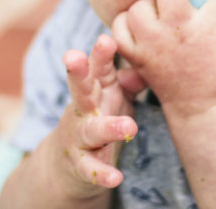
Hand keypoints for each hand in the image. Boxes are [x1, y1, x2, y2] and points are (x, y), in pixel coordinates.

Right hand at [54, 34, 145, 197]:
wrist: (69, 162)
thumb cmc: (100, 115)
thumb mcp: (117, 95)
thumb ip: (131, 81)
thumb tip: (146, 68)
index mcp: (95, 88)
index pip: (97, 66)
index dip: (100, 53)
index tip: (106, 39)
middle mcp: (83, 108)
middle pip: (79, 88)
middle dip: (77, 72)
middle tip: (73, 56)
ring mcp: (78, 135)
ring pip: (91, 129)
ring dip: (108, 128)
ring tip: (129, 128)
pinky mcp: (80, 164)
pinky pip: (90, 168)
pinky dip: (102, 173)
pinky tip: (116, 177)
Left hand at [112, 0, 215, 117]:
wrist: (205, 112)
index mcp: (208, 27)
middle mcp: (177, 31)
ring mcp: (152, 43)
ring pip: (141, 4)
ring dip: (153, 5)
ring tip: (168, 16)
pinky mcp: (136, 55)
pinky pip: (119, 26)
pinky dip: (128, 24)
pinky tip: (146, 27)